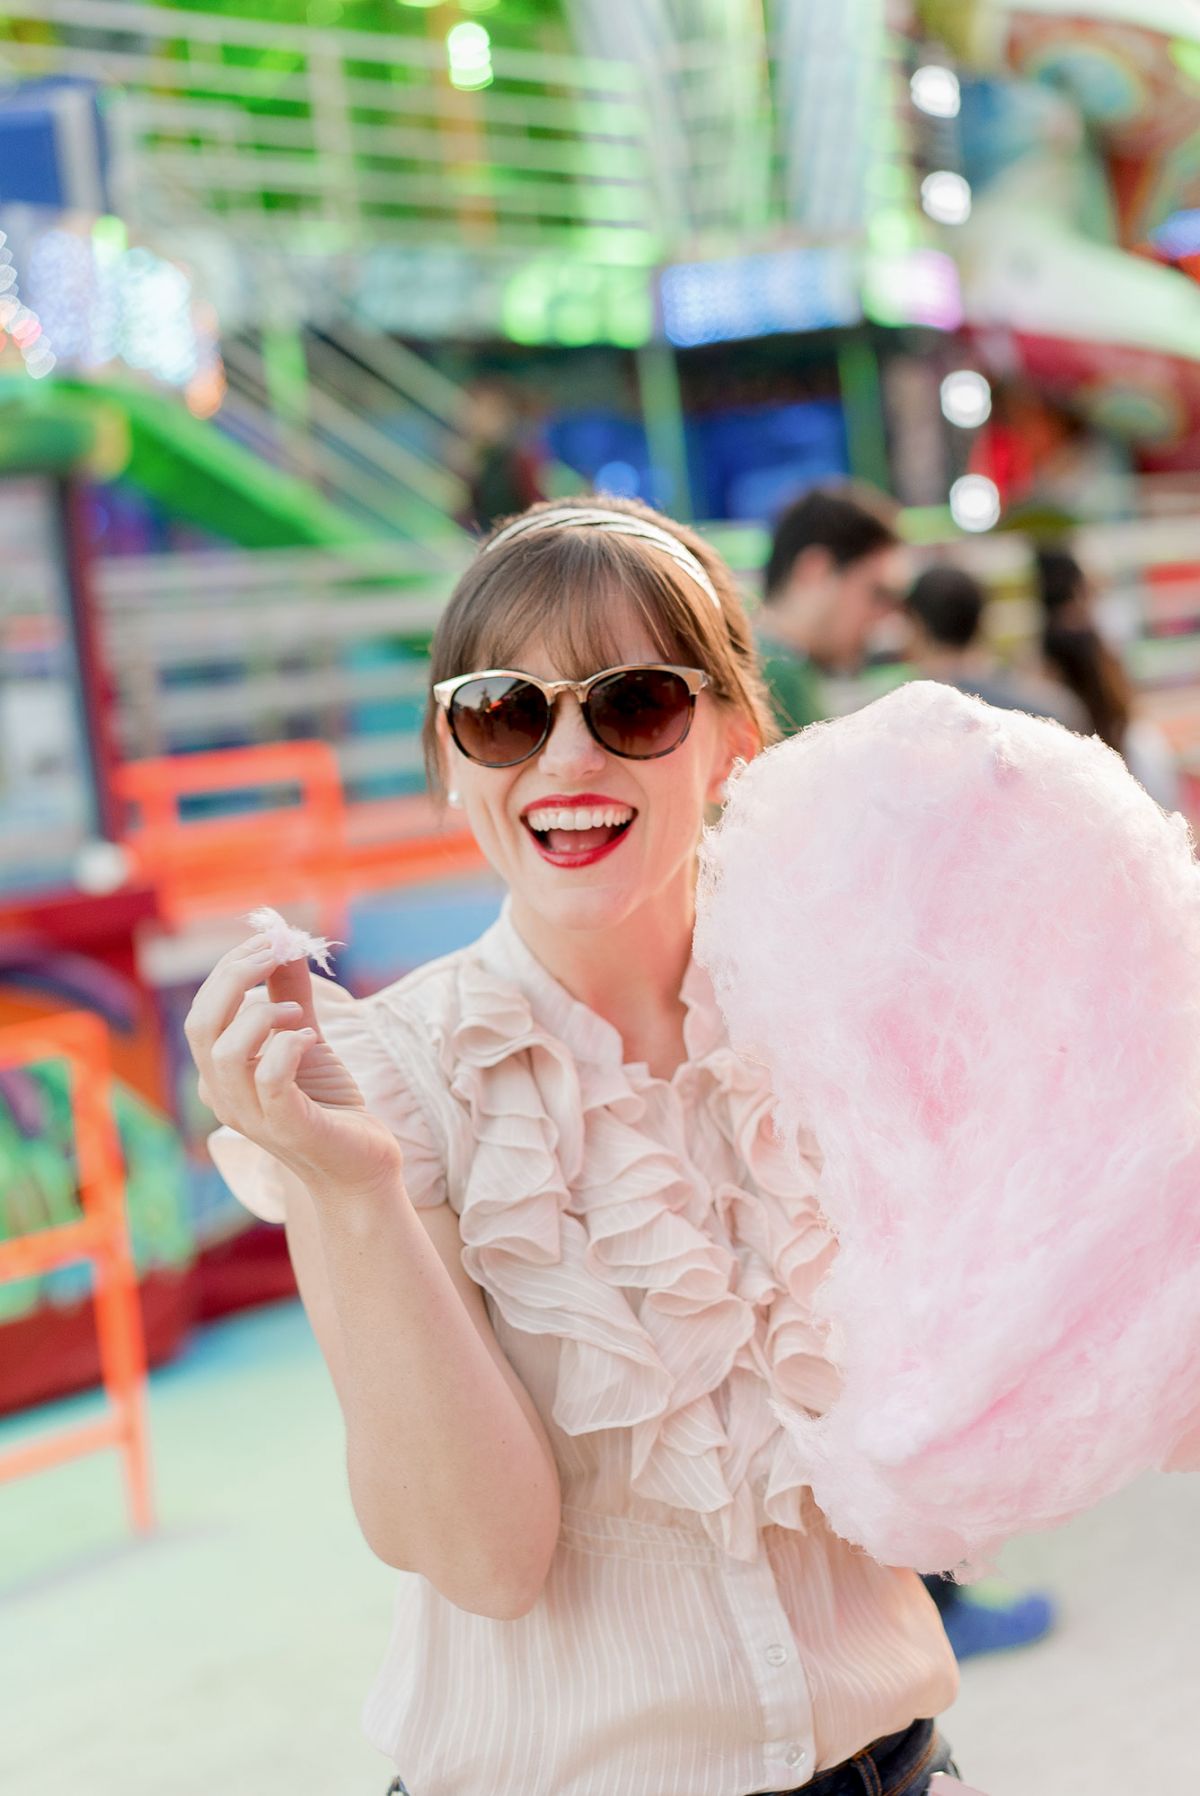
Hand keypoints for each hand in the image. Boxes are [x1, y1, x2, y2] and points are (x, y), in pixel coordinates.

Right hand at [185, 932, 404, 1200]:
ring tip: (299, 1015)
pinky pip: (269, 1078)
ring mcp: (251, 1115)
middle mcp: (223, 1095)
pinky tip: (311, 1039)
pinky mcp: (287, 1127)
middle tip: (277, 951)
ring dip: (265, 1015)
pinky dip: (289, 1046)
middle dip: (236, 976)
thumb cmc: (329, 1105)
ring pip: (226, 1051)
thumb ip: (291, 993)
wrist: (360, 1168)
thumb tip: (285, 941)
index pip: (202, 1010)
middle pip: (201, 1024)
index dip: (230, 968)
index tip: (269, 938)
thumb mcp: (305, 1037)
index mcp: (220, 1073)